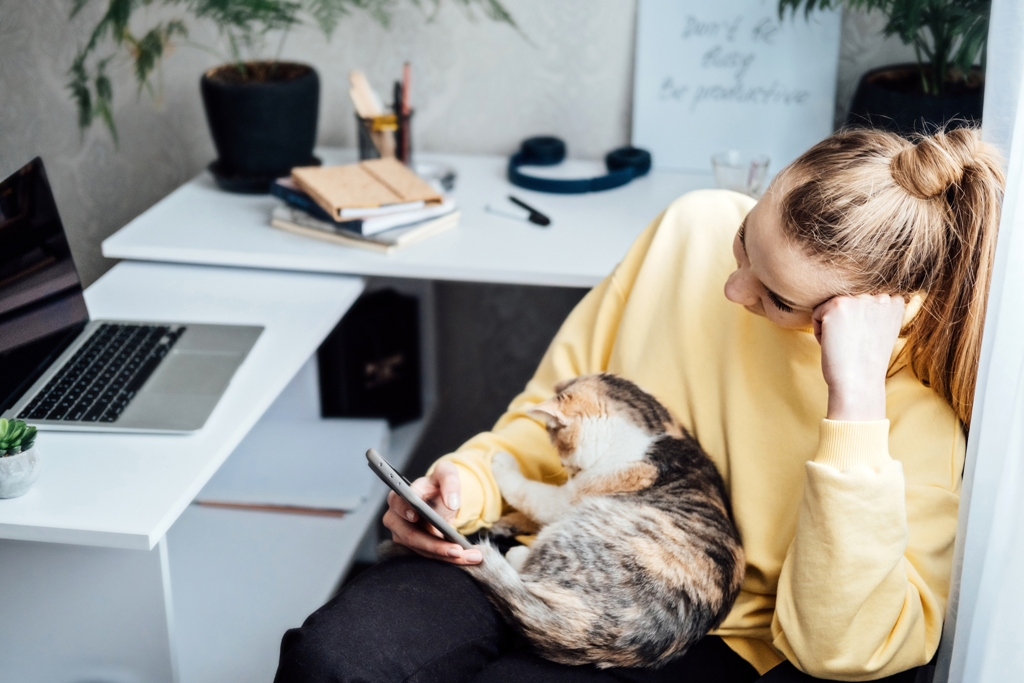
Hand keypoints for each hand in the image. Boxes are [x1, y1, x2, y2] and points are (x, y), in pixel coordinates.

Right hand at [382, 460, 481, 564]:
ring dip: (447, 557)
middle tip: (459, 551)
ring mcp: (402, 536)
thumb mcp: (446, 473)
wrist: (440, 499)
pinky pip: (430, 557)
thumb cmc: (438, 485)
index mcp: (400, 496)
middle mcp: (396, 518)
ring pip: (422, 551)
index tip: (416, 516)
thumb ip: (449, 481)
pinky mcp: (413, 549)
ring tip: (472, 557)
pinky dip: (448, 559)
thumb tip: (452, 502)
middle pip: (412, 536)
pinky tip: (468, 558)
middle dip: (436, 546)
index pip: (401, 504)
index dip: (407, 510)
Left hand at [812, 294, 905, 420]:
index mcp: (895, 304)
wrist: (858, 383)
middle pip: (848, 303)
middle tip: (855, 345)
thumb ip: (878, 312)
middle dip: (846, 324)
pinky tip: (835, 344)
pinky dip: (819, 332)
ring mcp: (859, 299)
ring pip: (831, 307)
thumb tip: (862, 299)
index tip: (866, 341)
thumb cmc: (866, 364)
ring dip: (832, 326)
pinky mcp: (837, 304)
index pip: (865, 303)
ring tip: (846, 344)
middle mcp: (881, 297)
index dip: (860, 325)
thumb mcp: (883, 331)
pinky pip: (817, 314)